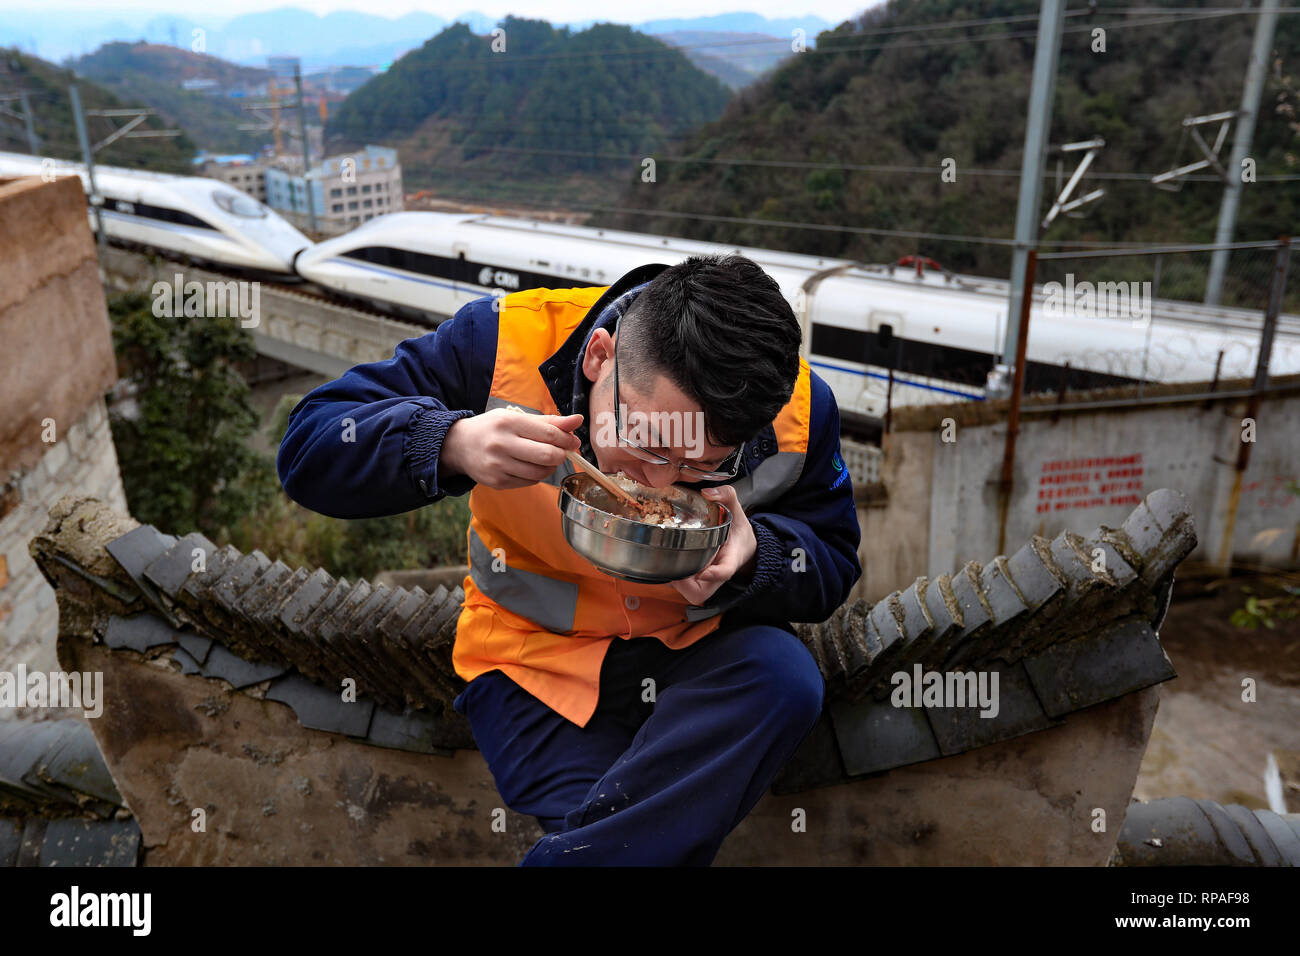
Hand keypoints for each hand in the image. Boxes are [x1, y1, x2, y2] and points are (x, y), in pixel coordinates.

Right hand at [441, 408, 581, 488]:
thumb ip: (548, 421)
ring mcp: (498, 466)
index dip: (567, 439)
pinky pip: (529, 482)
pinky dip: (536, 475)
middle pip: (547, 455)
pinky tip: (529, 466)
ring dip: (550, 467)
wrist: (459, 446)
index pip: (549, 434)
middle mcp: (502, 444)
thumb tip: (577, 420)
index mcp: (508, 423)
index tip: (573, 441)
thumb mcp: (516, 418)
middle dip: (561, 455)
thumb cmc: (493, 428)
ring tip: (544, 458)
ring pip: (540, 472)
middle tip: (562, 452)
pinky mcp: (497, 482)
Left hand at [670, 484, 756, 604]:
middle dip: (685, 585)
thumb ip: (727, 497)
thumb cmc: (739, 533)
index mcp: (731, 558)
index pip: (725, 571)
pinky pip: (685, 588)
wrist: (745, 548)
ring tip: (663, 563)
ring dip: (677, 583)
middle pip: (701, 592)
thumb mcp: (738, 512)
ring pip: (691, 593)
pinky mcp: (698, 581)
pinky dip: (674, 579)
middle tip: (671, 567)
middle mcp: (718, 575)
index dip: (716, 574)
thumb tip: (707, 492)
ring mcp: (708, 581)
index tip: (706, 572)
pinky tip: (665, 562)